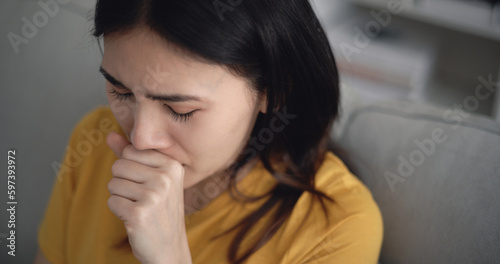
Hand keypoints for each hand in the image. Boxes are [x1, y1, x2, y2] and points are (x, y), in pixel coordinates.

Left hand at [106, 131, 191, 263]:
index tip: (147, 185)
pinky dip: (119, 211)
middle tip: (142, 199)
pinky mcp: (139, 213)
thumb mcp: (153, 179)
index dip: (131, 169)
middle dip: (123, 183)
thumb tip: (110, 135)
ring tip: (139, 208)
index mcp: (172, 165)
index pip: (131, 152)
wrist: (169, 248)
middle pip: (119, 165)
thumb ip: (131, 155)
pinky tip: (135, 219)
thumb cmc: (160, 211)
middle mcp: (165, 178)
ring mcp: (153, 196)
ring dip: (120, 198)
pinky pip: (111, 201)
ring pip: (113, 183)